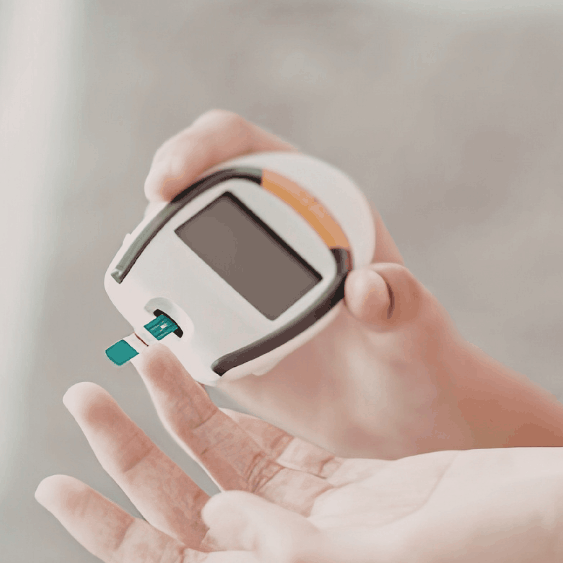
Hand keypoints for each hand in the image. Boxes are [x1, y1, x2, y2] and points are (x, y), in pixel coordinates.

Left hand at [36, 344, 562, 562]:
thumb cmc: (536, 547)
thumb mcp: (421, 555)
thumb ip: (313, 550)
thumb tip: (219, 521)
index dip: (114, 540)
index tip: (57, 489)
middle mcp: (326, 554)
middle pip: (197, 516)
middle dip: (134, 460)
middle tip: (85, 394)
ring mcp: (355, 513)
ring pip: (240, 473)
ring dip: (184, 426)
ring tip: (142, 364)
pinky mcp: (385, 476)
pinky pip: (292, 448)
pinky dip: (248, 415)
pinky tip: (222, 384)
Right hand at [140, 110, 562, 456]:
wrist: (398, 415)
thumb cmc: (415, 356)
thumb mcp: (414, 328)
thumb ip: (400, 303)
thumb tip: (370, 287)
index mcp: (313, 202)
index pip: (240, 147)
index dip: (197, 148)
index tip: (171, 178)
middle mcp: (264, 229)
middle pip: (187, 190)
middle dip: (158, 205)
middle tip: (147, 236)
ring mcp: (233, 279)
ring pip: (167, 250)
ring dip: (147, 262)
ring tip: (150, 294)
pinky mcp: (214, 331)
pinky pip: (168, 313)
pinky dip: (151, 319)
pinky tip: (157, 341)